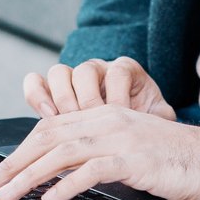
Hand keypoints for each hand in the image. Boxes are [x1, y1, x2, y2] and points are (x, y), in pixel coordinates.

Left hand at [0, 104, 199, 199]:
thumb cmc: (171, 162)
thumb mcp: (127, 151)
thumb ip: (94, 155)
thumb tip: (55, 178)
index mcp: (102, 116)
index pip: (48, 130)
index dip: (18, 153)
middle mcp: (106, 121)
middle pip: (47, 138)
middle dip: (12, 164)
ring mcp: (120, 137)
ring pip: (62, 153)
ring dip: (29, 175)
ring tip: (7, 195)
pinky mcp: (135, 158)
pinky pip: (93, 169)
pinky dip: (67, 185)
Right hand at [23, 57, 176, 119]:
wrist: (127, 130)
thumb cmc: (142, 123)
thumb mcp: (156, 118)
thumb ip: (160, 116)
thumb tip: (164, 118)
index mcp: (125, 70)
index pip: (117, 73)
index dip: (117, 97)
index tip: (120, 119)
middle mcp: (98, 69)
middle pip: (84, 71)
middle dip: (87, 101)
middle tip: (90, 125)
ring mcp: (72, 78)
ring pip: (59, 73)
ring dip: (61, 100)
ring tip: (68, 124)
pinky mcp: (52, 92)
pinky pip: (35, 82)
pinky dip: (37, 97)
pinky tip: (46, 118)